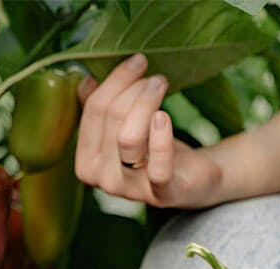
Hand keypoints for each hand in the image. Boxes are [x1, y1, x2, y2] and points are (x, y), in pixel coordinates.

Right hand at [75, 53, 222, 208]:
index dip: (116, 81)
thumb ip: (101, 108)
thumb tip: (85, 81)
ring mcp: (131, 192)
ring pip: (128, 138)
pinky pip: (157, 166)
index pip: (93, 111)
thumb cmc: (155, 150)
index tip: (138, 61)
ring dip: (147, 104)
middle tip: (156, 78)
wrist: (194, 178)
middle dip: (135, 89)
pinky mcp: (163, 195)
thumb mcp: (125, 126)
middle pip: (111, 119)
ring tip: (162, 87)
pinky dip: (161, 139)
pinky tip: (164, 117)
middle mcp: (102, 180)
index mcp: (86, 163)